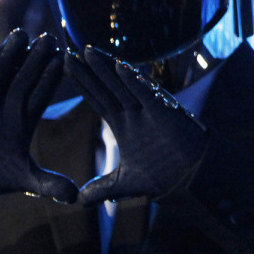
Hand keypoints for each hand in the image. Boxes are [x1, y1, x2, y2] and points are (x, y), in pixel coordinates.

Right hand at [0, 31, 78, 202]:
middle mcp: (6, 104)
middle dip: (35, 58)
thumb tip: (76, 198)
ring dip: (8, 54)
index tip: (65, 59)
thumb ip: (48, 184)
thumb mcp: (22, 180)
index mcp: (25, 118)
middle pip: (24, 76)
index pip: (42, 93)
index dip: (52, 77)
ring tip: (20, 36)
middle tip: (49, 38)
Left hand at [65, 46, 207, 203]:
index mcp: (121, 124)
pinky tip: (120, 66)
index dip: (81, 83)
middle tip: (65, 52)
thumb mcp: (124, 184)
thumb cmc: (162, 175)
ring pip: (121, 85)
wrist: (190, 177)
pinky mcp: (162, 112)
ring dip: (105, 69)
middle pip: (104, 87)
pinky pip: (146, 94)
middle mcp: (132, 113)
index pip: (96, 98)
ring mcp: (146, 110)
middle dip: (86, 71)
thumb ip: (101, 189)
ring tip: (87, 51)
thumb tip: (78, 202)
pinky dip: (134, 80)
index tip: (63, 66)